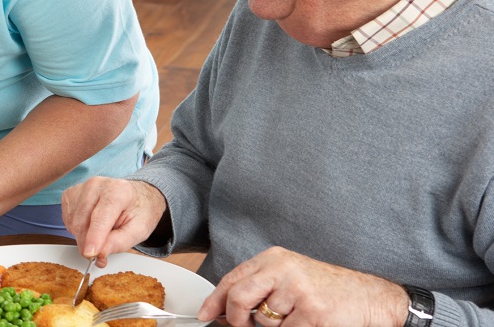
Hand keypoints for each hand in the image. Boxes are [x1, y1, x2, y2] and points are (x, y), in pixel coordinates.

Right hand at [61, 177, 165, 266]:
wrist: (135, 196)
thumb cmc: (138, 211)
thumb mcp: (139, 230)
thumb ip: (120, 242)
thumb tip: (101, 253)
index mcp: (118, 191)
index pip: (101, 216)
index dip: (94, 237)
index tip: (90, 254)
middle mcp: (96, 185)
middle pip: (83, 221)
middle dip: (87, 244)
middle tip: (99, 255)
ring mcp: (81, 187)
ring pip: (73, 222)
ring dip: (83, 237)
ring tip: (101, 234)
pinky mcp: (70, 194)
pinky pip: (68, 219)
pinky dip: (77, 229)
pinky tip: (91, 225)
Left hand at [198, 246, 407, 325]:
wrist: (371, 297)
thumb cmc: (328, 288)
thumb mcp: (290, 276)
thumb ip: (261, 285)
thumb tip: (227, 307)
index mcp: (274, 258)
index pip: (233, 278)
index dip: (215, 300)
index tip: (206, 314)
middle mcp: (283, 270)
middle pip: (239, 298)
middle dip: (236, 317)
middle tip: (242, 324)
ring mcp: (298, 291)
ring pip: (264, 321)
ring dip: (276, 326)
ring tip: (296, 315)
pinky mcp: (312, 313)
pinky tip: (310, 321)